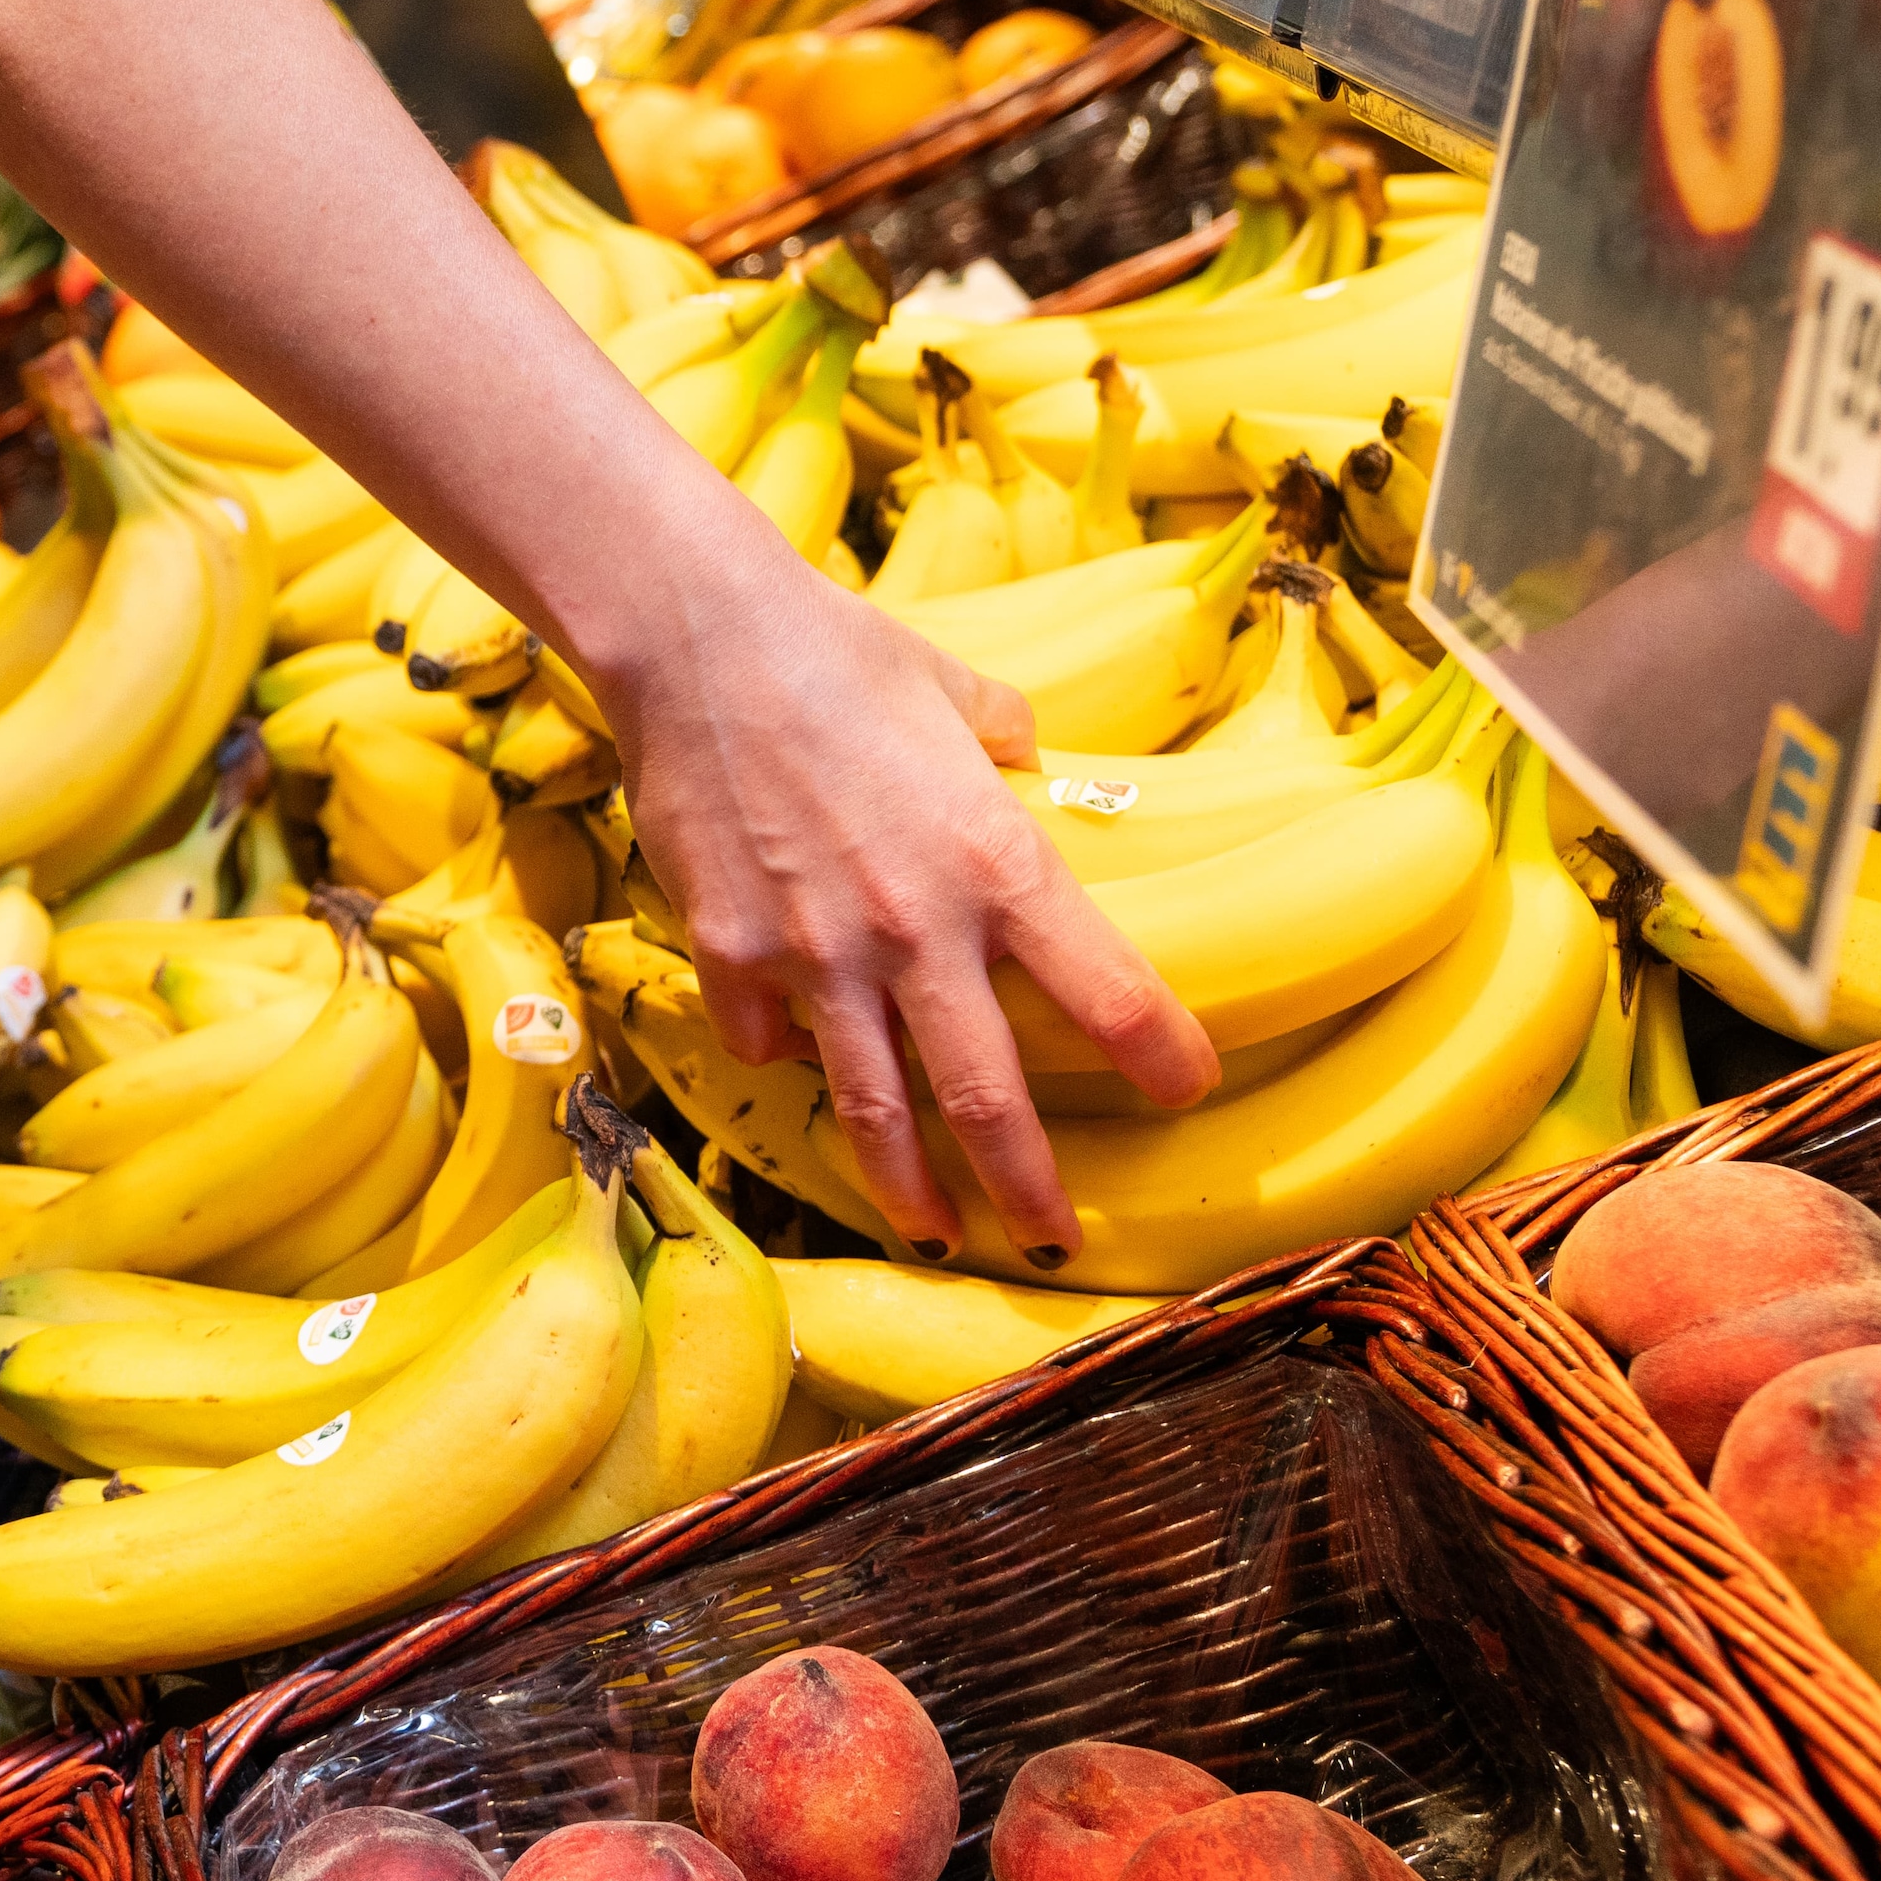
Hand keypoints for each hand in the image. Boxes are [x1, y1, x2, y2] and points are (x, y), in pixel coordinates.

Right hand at [589, 549, 1215, 1264]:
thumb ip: (1003, 734)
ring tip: (934, 1232)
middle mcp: (917, 930)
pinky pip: (764, 1040)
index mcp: (998, 864)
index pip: (1113, 995)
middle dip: (1029, 1189)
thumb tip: (1021, 750)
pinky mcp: (729, 953)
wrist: (695, 637)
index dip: (1162, 1056)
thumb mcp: (952, 689)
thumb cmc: (834, 649)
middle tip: (1054, 1242)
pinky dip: (784, 1057)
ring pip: (874, 1108)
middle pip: (989, 1098)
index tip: (1185, 1089)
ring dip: (909, 1187)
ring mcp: (816, 953)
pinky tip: (794, 1057)